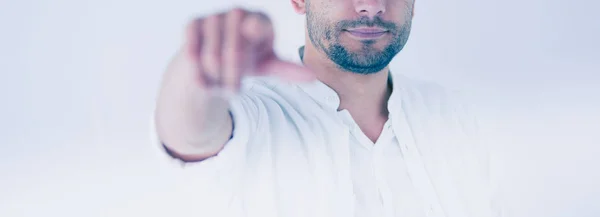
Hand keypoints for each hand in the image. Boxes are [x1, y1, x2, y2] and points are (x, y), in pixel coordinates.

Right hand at [185, 8, 314, 94]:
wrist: (215, 61)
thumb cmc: (247, 60)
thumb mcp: (267, 66)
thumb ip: (287, 70)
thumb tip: (313, 77)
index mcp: (261, 20)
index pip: (258, 26)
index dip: (255, 30)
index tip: (252, 32)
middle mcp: (238, 13)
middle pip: (234, 49)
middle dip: (234, 74)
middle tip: (237, 90)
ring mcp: (214, 16)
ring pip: (212, 56)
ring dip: (217, 78)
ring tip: (222, 85)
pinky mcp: (193, 24)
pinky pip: (193, 53)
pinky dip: (199, 72)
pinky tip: (204, 78)